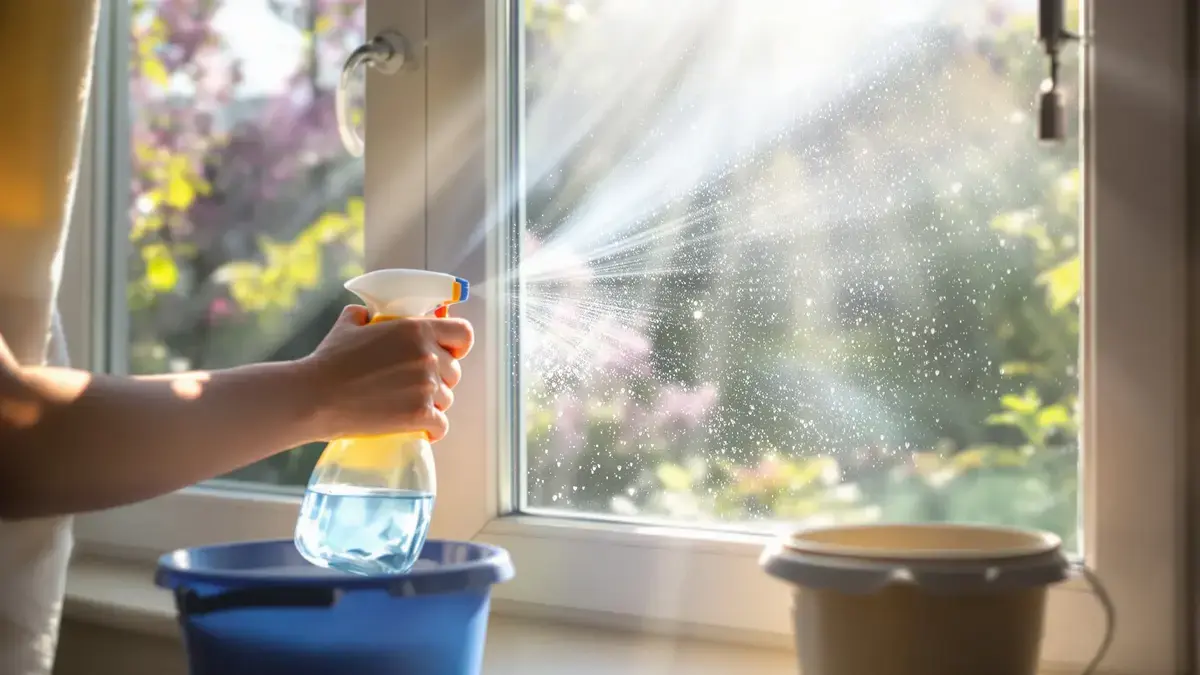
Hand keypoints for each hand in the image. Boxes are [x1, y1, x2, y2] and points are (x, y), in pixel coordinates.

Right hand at [298, 305, 473, 441]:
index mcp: (417, 329)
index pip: (463, 334)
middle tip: (416, 385)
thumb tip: (368, 314)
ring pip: (447, 398)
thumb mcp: (349, 325)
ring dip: (433, 404)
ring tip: (409, 406)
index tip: (447, 353)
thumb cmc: (329, 361)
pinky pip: (441, 425)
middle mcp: (428, 356)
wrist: (315, 397)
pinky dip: (433, 429)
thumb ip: (366, 315)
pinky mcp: (419, 415)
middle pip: (454, 371)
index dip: (457, 345)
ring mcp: (426, 387)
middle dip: (439, 379)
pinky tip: (422, 429)